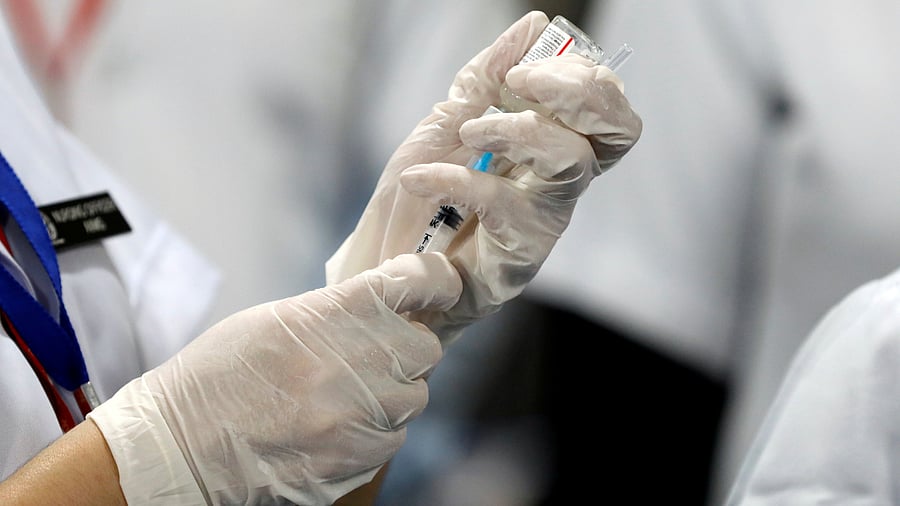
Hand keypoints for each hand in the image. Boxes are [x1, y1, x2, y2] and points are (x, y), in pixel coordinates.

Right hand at [88, 253, 460, 504]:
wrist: (182, 445)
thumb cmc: (220, 374)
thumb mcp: (278, 319)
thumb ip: (339, 311)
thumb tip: (387, 309)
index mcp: (336, 313)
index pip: (417, 282)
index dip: (436, 280)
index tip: (438, 284)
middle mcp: (360, 360)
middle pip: (426, 348)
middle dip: (406, 349)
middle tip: (372, 355)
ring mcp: (364, 414)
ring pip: (415, 396)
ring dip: (392, 393)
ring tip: (344, 396)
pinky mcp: (360, 457)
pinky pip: (394, 437)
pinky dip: (375, 430)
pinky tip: (336, 428)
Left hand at [326, 11, 641, 344]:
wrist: (387, 265)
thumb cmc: (422, 198)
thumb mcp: (447, 124)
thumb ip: (487, 78)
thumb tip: (536, 25)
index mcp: (553, 147)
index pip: (605, 105)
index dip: (582, 76)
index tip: (523, 69)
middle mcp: (560, 182)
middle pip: (617, 131)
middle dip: (581, 93)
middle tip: (523, 83)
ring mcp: (545, 219)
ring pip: (572, 162)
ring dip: (519, 129)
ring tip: (469, 130)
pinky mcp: (520, 256)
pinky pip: (502, 203)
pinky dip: (455, 180)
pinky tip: (420, 178)